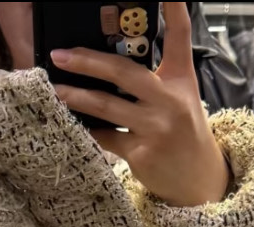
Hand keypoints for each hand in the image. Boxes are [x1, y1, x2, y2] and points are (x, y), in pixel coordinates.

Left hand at [50, 1, 229, 205]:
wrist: (198, 181)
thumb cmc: (183, 132)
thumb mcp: (180, 96)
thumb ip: (156, 76)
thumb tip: (112, 62)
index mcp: (180, 79)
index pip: (179, 36)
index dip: (174, 8)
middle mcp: (169, 100)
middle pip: (123, 72)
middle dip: (88, 62)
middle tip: (61, 55)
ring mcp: (155, 128)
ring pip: (107, 106)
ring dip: (77, 97)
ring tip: (55, 89)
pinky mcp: (141, 154)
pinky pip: (106, 137)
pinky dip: (88, 129)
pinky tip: (71, 122)